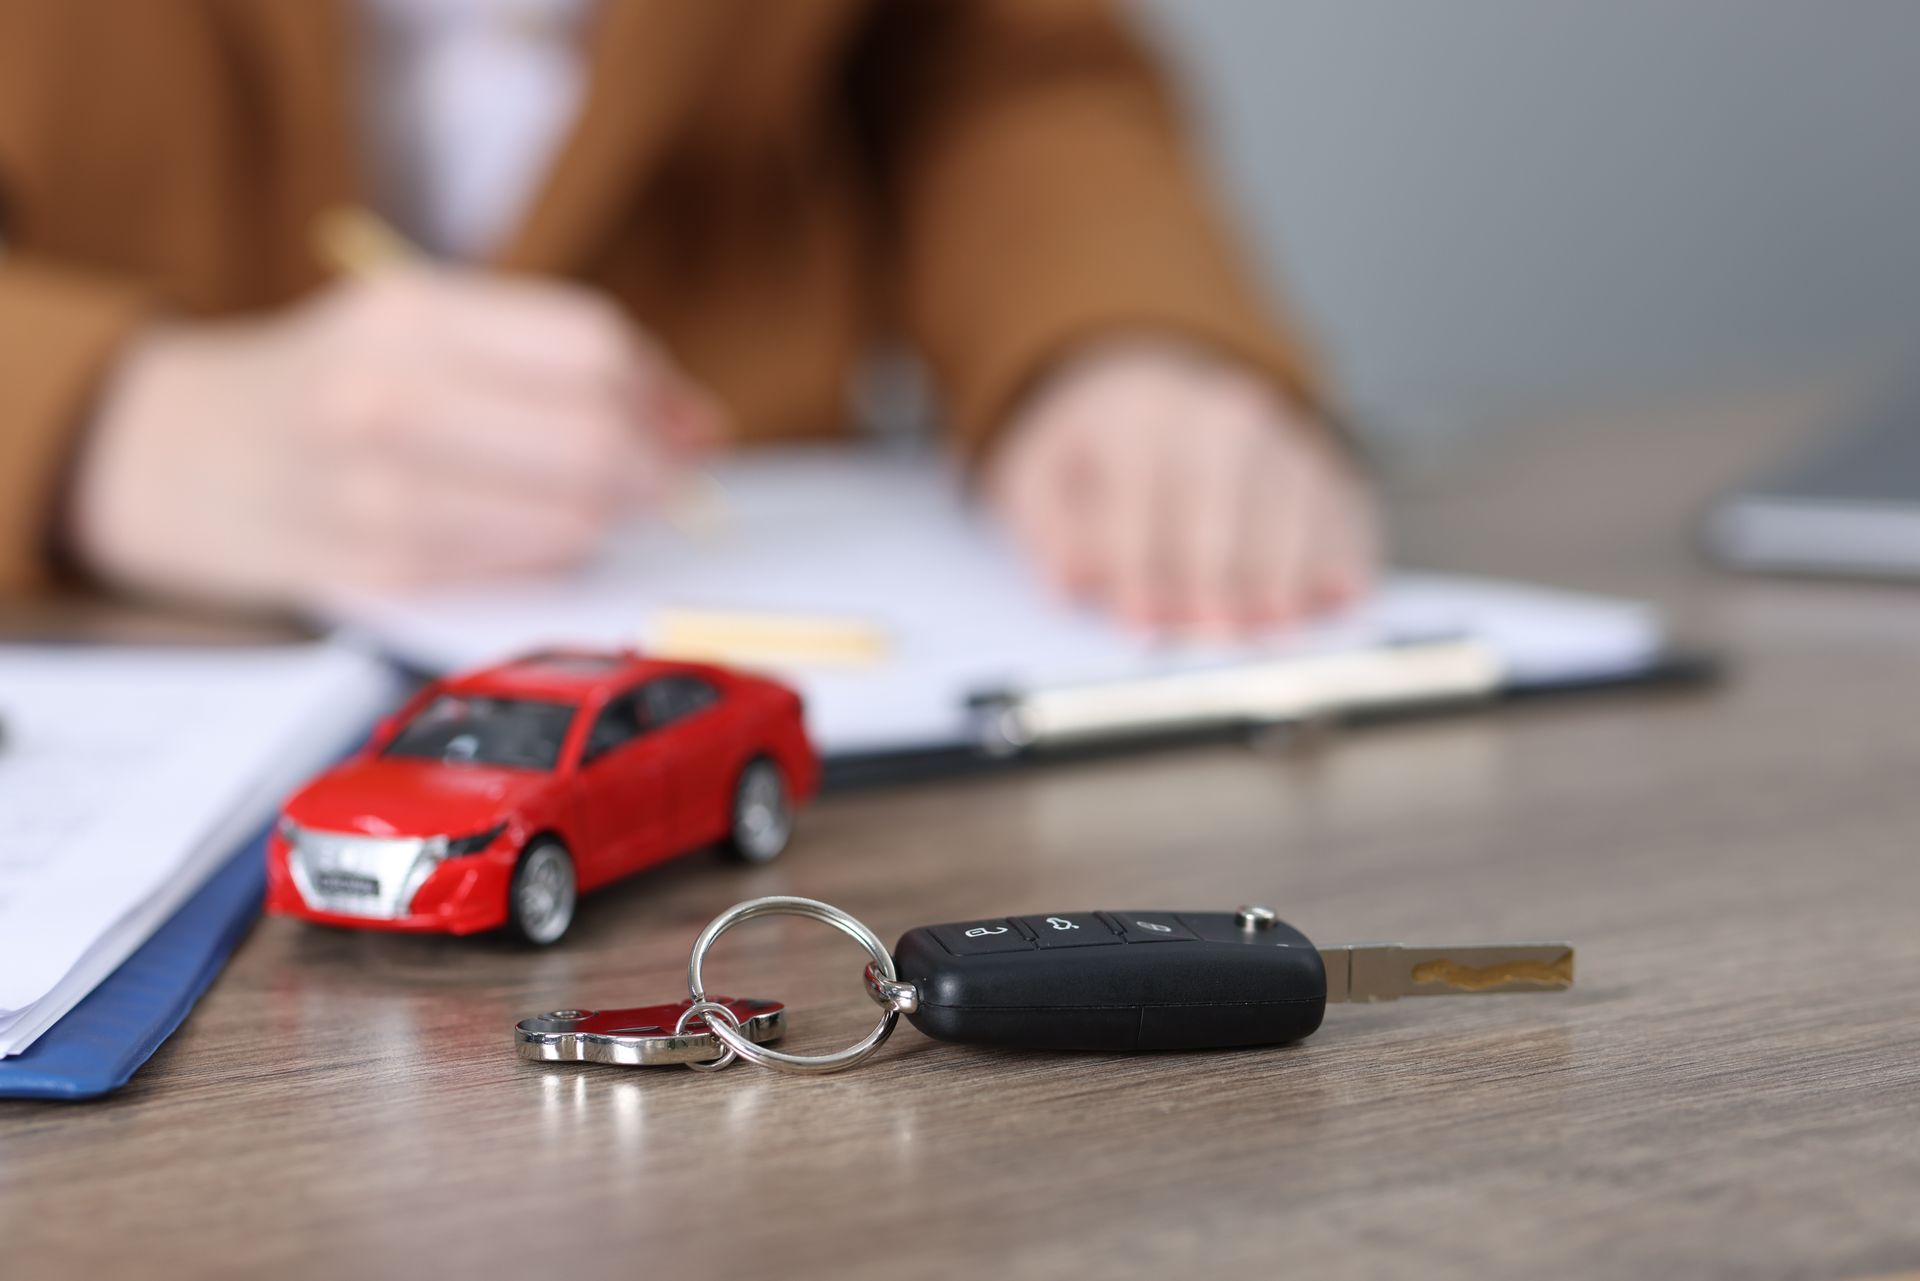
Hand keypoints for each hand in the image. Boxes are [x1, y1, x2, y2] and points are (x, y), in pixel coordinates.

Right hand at [67, 269, 724, 607]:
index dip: (659, 390)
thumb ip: (555, 354)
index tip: (685, 421)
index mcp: (407, 315)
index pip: (592, 348)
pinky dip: (554, 552)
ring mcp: (378, 495)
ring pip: (574, 518)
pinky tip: (530, 531)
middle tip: (669, 480)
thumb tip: (696, 425)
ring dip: (610, 517)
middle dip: (656, 467)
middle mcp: (387, 400)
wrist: (180, 455)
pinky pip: (524, 570)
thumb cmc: (327, 380)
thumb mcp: (420, 322)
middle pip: (595, 438)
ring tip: (591, 502)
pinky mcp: (382, 573)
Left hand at [985, 340, 1376, 633]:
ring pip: (1290, 507)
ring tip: (1278, 624)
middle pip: (1222, 501)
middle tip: (1215, 632)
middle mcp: (1217, 417)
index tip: (1139, 622)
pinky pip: (1341, 507)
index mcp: (1136, 417)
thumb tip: (1070, 580)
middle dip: (1219, 572)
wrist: (1151, 384)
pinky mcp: (1320, 463)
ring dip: (1286, 571)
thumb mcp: (1040, 473)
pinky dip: (1345, 553)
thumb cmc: (1093, 449)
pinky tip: (1341, 596)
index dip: (1137, 567)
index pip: (1136, 501)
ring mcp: (1279, 435)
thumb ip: (1049, 529)